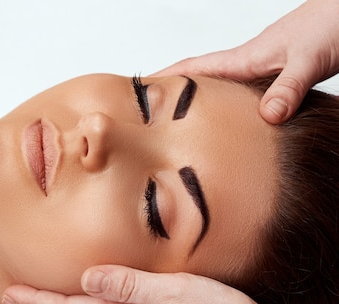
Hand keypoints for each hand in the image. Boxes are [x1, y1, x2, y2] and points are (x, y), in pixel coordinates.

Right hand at [153, 0, 338, 123]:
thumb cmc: (332, 24)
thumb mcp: (309, 60)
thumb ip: (288, 88)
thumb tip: (266, 117)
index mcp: (246, 59)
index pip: (194, 68)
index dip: (164, 78)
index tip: (137, 91)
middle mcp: (249, 64)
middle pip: (201, 81)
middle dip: (174, 96)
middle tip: (150, 119)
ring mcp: (263, 70)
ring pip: (222, 90)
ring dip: (202, 105)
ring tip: (183, 127)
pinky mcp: (278, 76)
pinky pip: (245, 97)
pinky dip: (232, 110)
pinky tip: (233, 123)